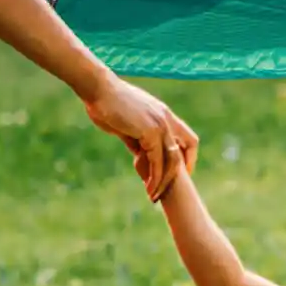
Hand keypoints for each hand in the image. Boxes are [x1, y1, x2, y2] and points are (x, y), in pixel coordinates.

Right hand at [85, 76, 196, 199]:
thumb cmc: (106, 103)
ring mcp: (160, 125)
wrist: (98, 89)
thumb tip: (139, 153)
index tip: (179, 173)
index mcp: (164, 114)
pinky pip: (157, 161)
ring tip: (153, 196)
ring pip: (172, 160)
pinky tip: (147, 187)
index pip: (188, 138)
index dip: (187, 157)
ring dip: (164, 181)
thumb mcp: (127, 123)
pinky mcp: (150, 132)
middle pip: (186, 150)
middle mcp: (167, 119)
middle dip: (178, 174)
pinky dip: (154, 177)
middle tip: (166, 191)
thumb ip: (137, 138)